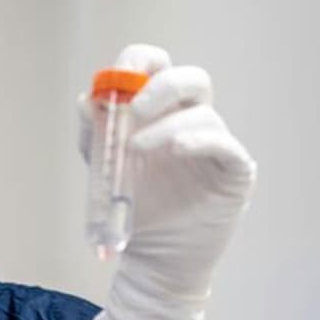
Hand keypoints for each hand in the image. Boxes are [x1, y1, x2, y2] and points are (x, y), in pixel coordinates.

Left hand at [78, 44, 256, 319]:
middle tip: (135, 107)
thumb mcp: (104, 169)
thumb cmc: (135, 208)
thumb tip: (85, 101)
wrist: (153, 257)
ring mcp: (216, 145)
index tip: (121, 74)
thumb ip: (94, 135)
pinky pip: (224, 145)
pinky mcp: (234, 171)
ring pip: (203, 114)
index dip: (142, 62)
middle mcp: (191, 122)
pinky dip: (200, 141)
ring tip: (137, 150)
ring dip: (166, 126)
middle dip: (161, 86)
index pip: (159, 68)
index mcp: (161, 113)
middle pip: (191, 80)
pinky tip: (177, 150)